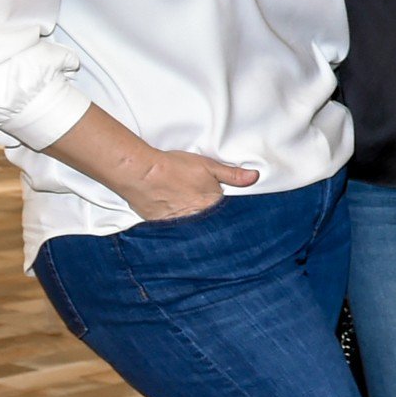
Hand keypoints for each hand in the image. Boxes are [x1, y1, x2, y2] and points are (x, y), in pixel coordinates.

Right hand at [124, 149, 257, 220]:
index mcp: (214, 204)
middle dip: (212, 220)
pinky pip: (175, 230)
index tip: (229, 212)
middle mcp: (199, 218)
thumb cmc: (174, 167)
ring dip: (195, 225)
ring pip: (194, 228)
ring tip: (188, 214)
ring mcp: (180, 224)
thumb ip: (233, 174)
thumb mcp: (209, 166)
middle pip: (211, 223)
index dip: (229, 213)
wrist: (141, 173)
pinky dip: (177, 227)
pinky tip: (176, 219)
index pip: (228, 214)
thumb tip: (254, 177)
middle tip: (207, 212)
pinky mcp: (163, 227)